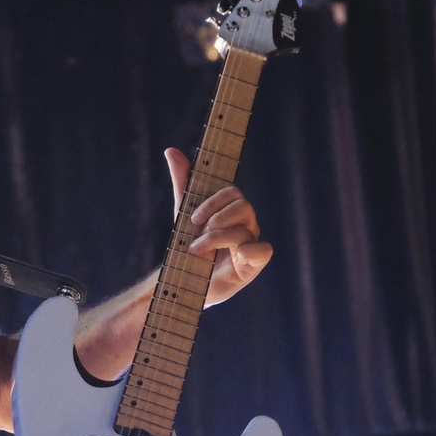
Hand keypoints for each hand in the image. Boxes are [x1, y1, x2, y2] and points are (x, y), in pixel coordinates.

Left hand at [164, 147, 273, 306]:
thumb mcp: (184, 214)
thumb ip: (183, 183)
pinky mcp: (253, 265)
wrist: (185, 284)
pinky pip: (264, 250)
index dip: (214, 202)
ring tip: (198, 250)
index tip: (193, 217)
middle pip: (243, 206)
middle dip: (217, 218)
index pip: (233, 193)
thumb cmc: (191, 247)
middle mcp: (245, 225)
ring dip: (219, 236)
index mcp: (231, 211)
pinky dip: (249, 249)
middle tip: (197, 233)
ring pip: (246, 228)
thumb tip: (171, 150)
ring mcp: (251, 244)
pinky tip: (233, 255)